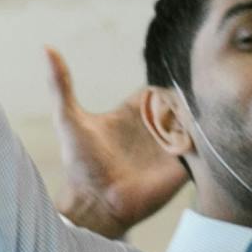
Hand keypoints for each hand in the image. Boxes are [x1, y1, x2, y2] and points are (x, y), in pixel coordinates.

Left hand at [49, 46, 184, 239]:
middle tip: (184, 106)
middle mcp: (154, 128)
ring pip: (195, 125)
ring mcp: (170, 148)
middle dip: (186, 102)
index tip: (167, 91)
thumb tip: (46, 47)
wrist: (95, 204)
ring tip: (194, 123)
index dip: (165, 87)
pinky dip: (206, 143)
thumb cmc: (80, 163)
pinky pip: (203, 151)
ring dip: (198, 121)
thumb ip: (60, 84)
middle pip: (181, 105)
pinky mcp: (182, 168)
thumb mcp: (69, 118)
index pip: (158, 90)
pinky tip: (199, 140)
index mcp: (134, 112)